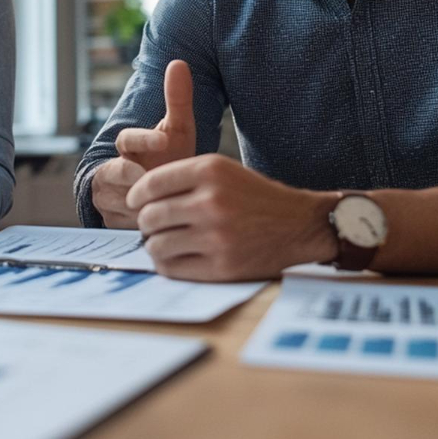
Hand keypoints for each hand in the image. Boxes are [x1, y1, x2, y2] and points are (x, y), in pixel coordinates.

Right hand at [91, 60, 195, 227]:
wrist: (157, 193)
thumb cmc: (168, 158)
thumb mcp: (177, 132)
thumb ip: (178, 100)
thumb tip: (179, 62)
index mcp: (126, 147)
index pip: (127, 139)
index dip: (144, 139)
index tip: (164, 141)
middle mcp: (109, 171)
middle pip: (122, 176)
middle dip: (144, 180)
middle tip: (164, 183)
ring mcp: (106, 198)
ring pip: (125, 203)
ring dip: (148, 204)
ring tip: (172, 205)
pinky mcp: (108, 223)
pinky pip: (125, 227)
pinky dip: (143, 226)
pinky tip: (165, 226)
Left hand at [126, 154, 338, 280]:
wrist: (301, 225)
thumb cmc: (257, 197)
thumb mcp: (225, 172)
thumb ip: (184, 178)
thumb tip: (139, 197)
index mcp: (210, 170)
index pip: (151, 183)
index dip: (137, 196)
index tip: (136, 203)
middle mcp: (211, 201)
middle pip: (150, 216)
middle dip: (145, 223)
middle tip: (152, 227)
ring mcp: (216, 236)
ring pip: (156, 244)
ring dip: (154, 246)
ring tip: (163, 243)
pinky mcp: (222, 266)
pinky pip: (172, 268)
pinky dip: (166, 265)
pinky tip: (175, 258)